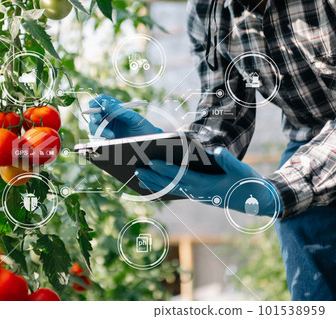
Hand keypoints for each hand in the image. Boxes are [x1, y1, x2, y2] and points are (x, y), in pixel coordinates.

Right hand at [88, 94, 161, 138]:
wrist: (149, 145)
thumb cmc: (143, 129)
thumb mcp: (133, 118)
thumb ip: (119, 111)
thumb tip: (104, 103)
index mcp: (116, 108)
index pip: (102, 100)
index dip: (96, 101)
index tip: (95, 105)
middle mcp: (109, 117)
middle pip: (94, 113)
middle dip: (94, 116)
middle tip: (97, 120)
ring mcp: (107, 128)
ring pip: (93, 126)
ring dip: (99, 129)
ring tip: (111, 135)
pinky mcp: (106, 139)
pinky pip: (96, 137)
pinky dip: (100, 136)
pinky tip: (110, 138)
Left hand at [135, 147, 282, 216]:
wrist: (257, 200)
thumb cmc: (249, 184)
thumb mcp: (243, 171)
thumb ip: (229, 161)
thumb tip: (217, 151)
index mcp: (208, 186)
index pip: (183, 177)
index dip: (167, 170)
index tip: (152, 163)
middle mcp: (199, 193)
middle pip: (172, 185)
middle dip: (153, 178)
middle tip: (136, 170)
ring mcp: (198, 195)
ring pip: (172, 189)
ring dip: (155, 183)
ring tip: (139, 177)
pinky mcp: (199, 195)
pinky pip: (178, 191)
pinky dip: (164, 187)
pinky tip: (154, 184)